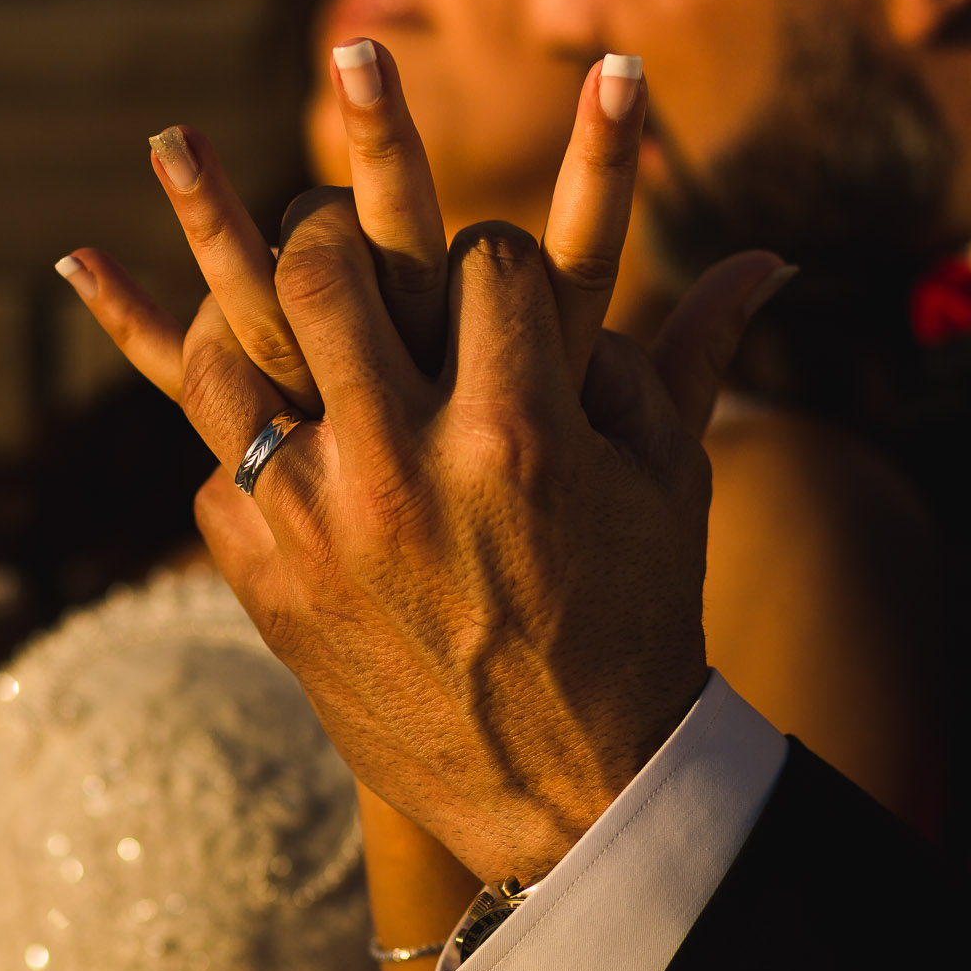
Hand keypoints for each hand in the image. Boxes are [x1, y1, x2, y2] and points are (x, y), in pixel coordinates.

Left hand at [61, 42, 787, 884]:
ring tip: (196, 182)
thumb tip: (775, 255)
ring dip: (228, 278)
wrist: (566, 788)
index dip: (493, 248)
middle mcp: (406, 465)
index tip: (493, 264)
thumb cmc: (638, 621)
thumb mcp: (669, 487)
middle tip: (332, 204)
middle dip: (335, 213)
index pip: (484, 257)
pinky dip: (242, 437)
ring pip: (229, 348)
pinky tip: (215, 387)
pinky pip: (217, 461)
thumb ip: (692, 354)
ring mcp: (319, 525)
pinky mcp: (263, 580)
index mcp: (522, 430)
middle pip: (329, 265)